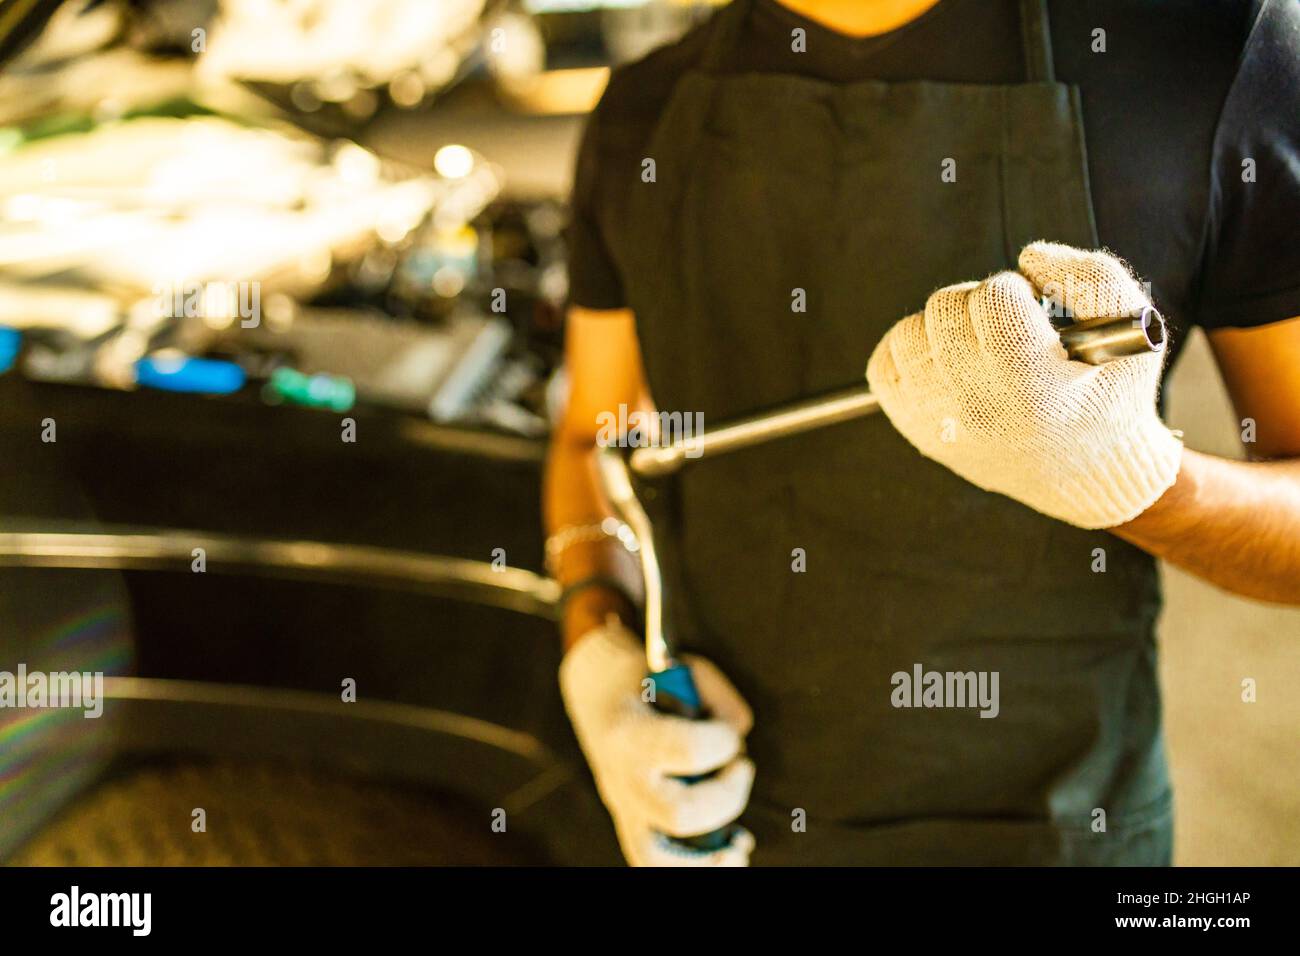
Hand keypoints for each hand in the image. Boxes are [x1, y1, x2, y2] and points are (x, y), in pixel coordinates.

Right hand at [559, 621, 755, 865]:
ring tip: (739, 844)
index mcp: (629, 732)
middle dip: (726, 796)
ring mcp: (623, 806)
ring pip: (656, 858)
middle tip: (741, 767)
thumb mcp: (681, 668)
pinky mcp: (631, 822)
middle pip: (677, 815)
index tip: (730, 731)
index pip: (686, 751)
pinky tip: (729, 852)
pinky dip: (696, 866)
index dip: (723, 743)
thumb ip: (718, 697)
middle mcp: (622, 777)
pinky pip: (657, 862)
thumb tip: (740, 733)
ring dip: (707, 860)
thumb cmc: (644, 678)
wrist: (596, 693)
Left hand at [865, 242, 1183, 528]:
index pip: (992, 298)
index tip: (1034, 314)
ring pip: (909, 332)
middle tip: (1007, 330)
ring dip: (942, 327)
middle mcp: (976, 406)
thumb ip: (1092, 277)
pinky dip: (909, 350)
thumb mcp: (1135, 332)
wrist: (1085, 473)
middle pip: (945, 307)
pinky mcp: (915, 428)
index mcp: (1031, 385)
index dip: (1015, 291)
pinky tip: (946, 362)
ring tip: (980, 349)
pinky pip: (883, 363)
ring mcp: (938, 421)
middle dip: (978, 304)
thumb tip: (1030, 257)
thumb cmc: (1108, 395)